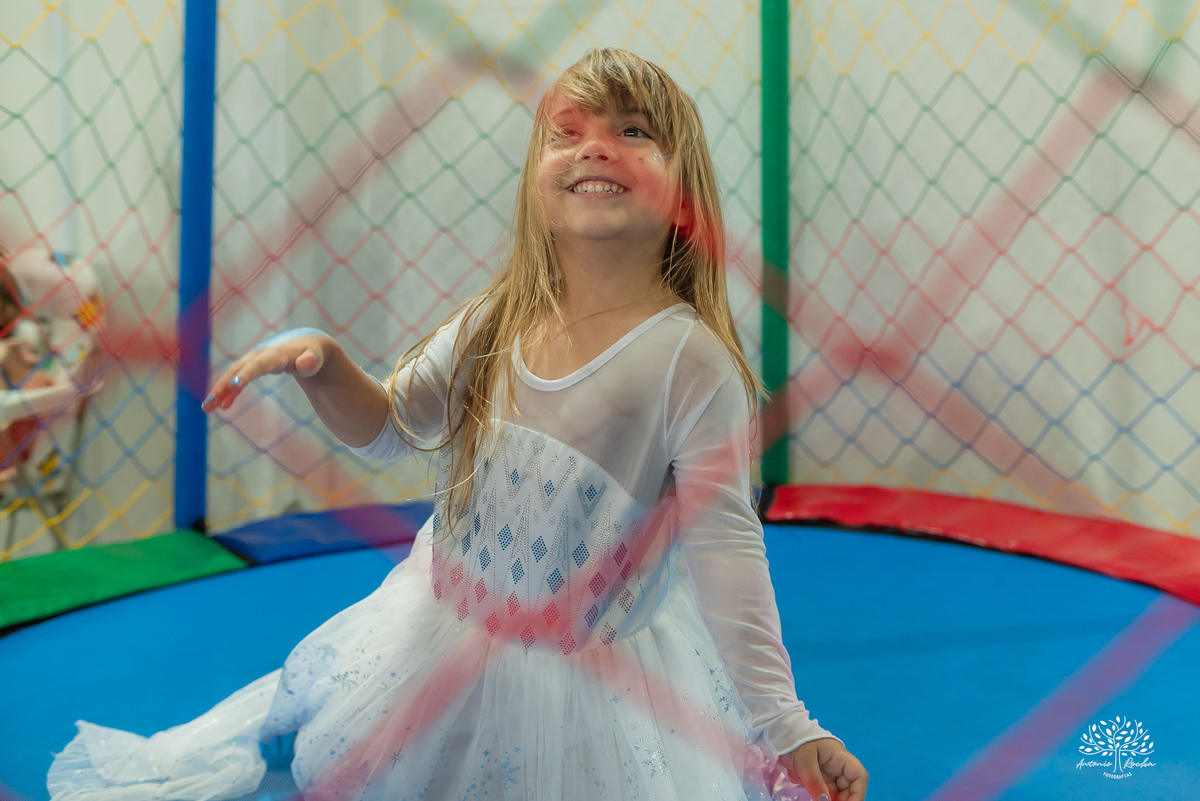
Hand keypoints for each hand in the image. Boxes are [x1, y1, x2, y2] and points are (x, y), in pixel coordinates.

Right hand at [202, 332, 332, 411]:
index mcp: (276, 353)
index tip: (234, 386)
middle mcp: (260, 354)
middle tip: (211, 402)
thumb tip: (306, 364)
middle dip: (224, 385)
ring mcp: (253, 359)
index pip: (259, 365)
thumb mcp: (316, 357)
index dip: (246, 375)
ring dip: (219, 389)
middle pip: (238, 370)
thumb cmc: (313, 353)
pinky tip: (220, 405)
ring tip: (207, 407)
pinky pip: (236, 378)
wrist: (307, 344)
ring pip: (233, 374)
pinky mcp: (251, 365)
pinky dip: (227, 391)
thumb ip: (312, 361)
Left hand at [778, 738, 867, 800]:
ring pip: (840, 792)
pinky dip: (826, 800)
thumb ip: (815, 782)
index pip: (859, 776)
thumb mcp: (805, 762)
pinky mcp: (821, 778)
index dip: (858, 793)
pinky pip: (828, 793)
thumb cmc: (796, 741)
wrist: (782, 735)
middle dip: (845, 800)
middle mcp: (839, 766)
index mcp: (840, 757)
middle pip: (850, 788)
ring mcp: (830, 773)